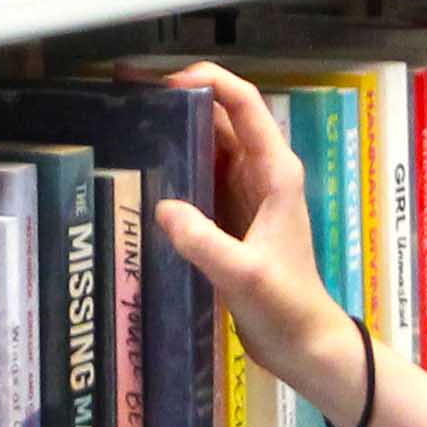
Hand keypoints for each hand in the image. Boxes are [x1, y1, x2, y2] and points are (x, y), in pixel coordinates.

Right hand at [151, 64, 367, 419]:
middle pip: (219, 117)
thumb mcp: (243, 275)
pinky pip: (197, 177)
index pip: (243, 104)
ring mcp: (244, 194)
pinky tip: (137, 169)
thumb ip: (204, 241)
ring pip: (206, 145)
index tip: (160, 83)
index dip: (206, 81)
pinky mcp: (229, 217)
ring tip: (121, 119)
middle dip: (176, 98)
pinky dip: (171, 166)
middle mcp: (260, 173)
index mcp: (274, 172)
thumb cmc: (286, 307)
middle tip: (122, 92)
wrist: (305, 345)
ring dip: (170, 129)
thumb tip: (162, 206)